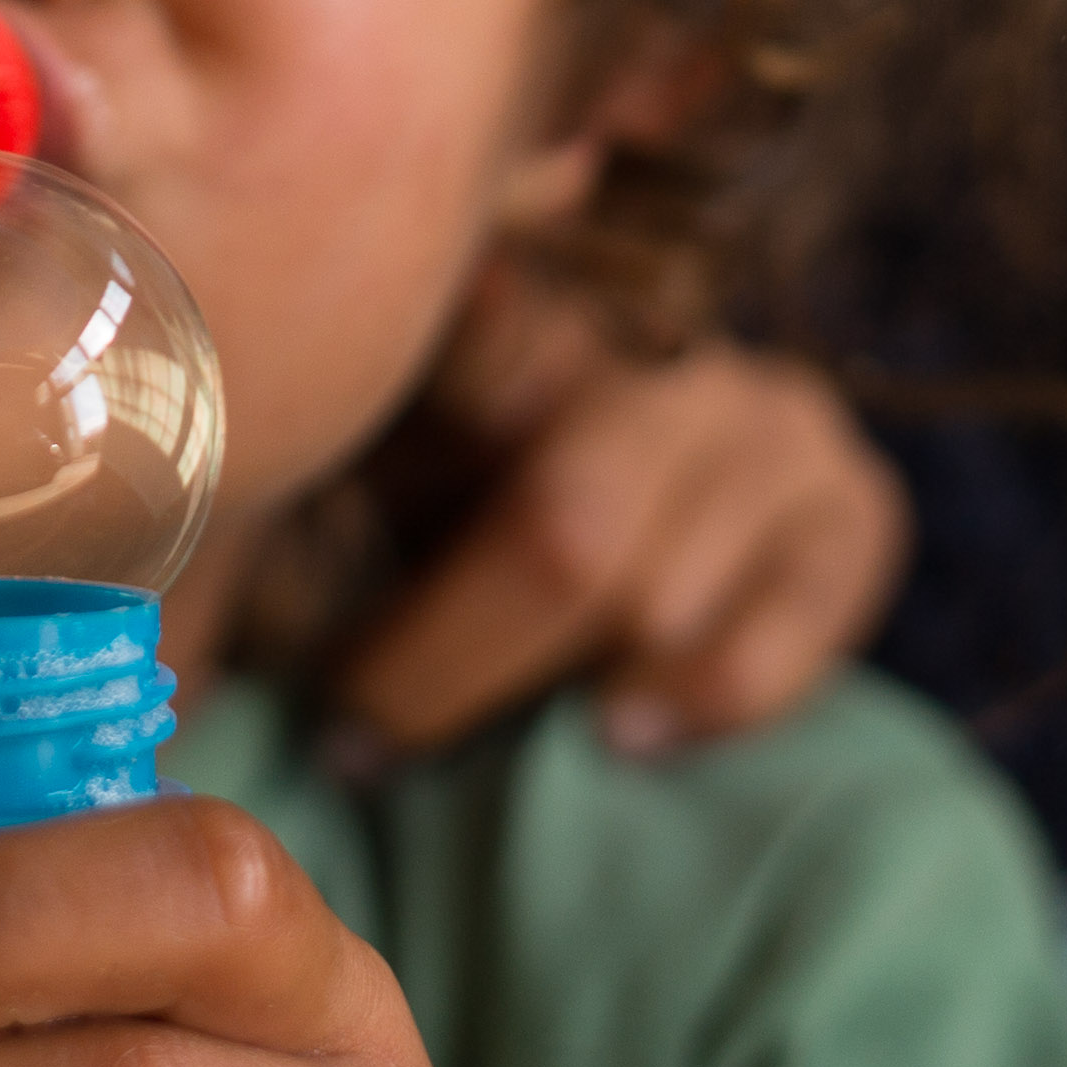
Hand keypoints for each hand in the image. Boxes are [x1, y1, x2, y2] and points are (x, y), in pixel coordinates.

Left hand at [326, 253, 910, 763]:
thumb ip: (345, 462)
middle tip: (361, 743)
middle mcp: (664, 351)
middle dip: (448, 661)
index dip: (373, 496)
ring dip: (565, 695)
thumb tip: (209, 551)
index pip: (458, 352)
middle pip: (564, 524)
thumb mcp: (409, 467)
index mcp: (534, 314)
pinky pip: (782, 637)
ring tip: (497, 752)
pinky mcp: (857, 507)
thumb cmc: (492, 502)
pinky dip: (701, 703)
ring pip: (666, 591)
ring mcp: (776, 422)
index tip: (302, 633)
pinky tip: (630, 736)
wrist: (691, 508)